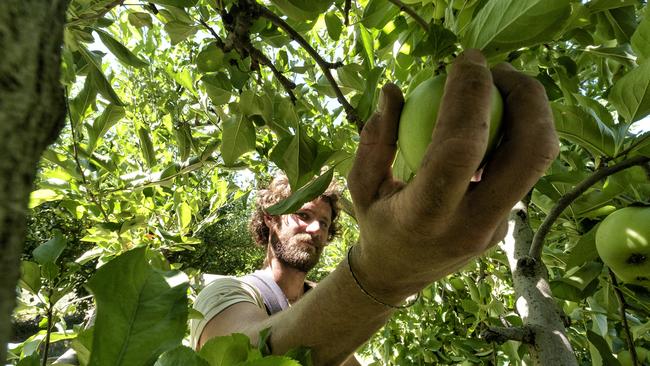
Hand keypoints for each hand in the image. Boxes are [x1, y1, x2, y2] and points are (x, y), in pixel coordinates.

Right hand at [347, 49, 558, 303]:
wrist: (400, 274)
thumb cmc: (375, 223)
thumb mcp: (361, 184)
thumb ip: (375, 138)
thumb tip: (393, 90)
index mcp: (426, 216)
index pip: (461, 148)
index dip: (469, 95)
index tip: (465, 60)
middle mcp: (472, 225)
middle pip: (530, 153)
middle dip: (527, 97)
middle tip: (497, 69)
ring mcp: (498, 227)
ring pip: (539, 160)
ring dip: (531, 110)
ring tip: (498, 84)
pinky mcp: (508, 222)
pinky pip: (524, 167)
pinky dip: (517, 130)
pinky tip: (493, 113)